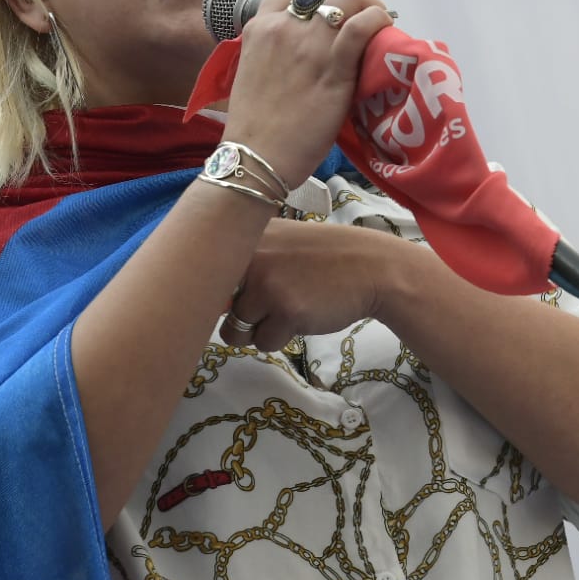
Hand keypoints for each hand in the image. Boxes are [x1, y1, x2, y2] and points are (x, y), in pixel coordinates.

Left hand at [218, 219, 414, 350]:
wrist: (372, 268)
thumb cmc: (323, 259)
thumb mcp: (280, 245)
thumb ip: (247, 262)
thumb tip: (207, 300)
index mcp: (247, 236)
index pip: (205, 272)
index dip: (212, 293)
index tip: (229, 296)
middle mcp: (252, 258)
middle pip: (217, 308)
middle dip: (237, 316)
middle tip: (268, 305)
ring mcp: (267, 285)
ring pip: (237, 330)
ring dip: (259, 330)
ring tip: (288, 310)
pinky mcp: (286, 312)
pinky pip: (264, 343)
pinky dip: (281, 338)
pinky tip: (304, 316)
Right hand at [219, 0, 392, 188]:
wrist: (255, 158)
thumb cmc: (255, 126)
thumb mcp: (254, 71)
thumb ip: (275, 51)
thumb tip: (305, 48)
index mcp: (260, 27)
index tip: (334, 7)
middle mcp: (283, 27)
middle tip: (362, 17)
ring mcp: (309, 44)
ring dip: (368, 4)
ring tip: (377, 23)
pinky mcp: (333, 67)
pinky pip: (362, 26)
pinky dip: (377, 20)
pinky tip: (383, 31)